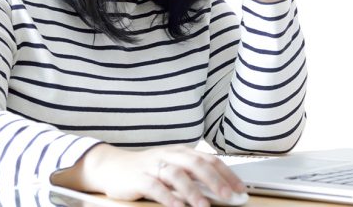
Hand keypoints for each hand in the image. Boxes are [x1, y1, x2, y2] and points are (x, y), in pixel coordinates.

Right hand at [51, 144, 245, 206]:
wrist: (112, 166)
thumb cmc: (147, 169)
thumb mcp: (172, 168)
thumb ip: (194, 176)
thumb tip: (221, 188)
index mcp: (181, 151)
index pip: (209, 159)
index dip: (227, 173)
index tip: (240, 189)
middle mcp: (169, 155)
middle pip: (196, 164)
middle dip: (215, 180)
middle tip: (228, 196)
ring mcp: (153, 166)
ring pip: (176, 175)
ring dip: (192, 190)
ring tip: (203, 205)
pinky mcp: (139, 178)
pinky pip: (155, 187)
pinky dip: (167, 197)